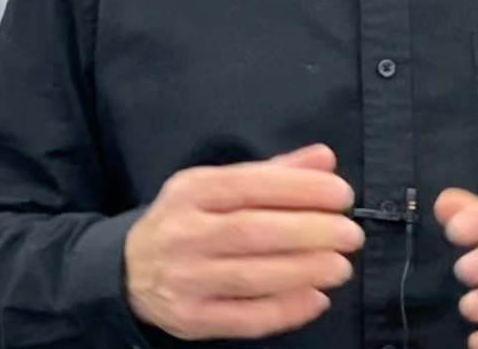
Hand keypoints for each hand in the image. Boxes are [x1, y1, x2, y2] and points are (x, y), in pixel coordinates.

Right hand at [124, 144, 364, 340]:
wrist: (127, 271)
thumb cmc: (184, 222)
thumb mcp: (214, 187)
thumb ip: (270, 174)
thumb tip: (324, 159)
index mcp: (190, 191)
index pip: (249, 185)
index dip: (299, 189)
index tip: (341, 195)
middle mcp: (184, 232)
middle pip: (253, 231)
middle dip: (310, 231)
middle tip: (350, 234)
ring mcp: (186, 278)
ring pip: (253, 276)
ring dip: (304, 270)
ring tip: (340, 266)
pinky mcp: (192, 318)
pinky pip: (247, 317)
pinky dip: (286, 309)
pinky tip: (316, 298)